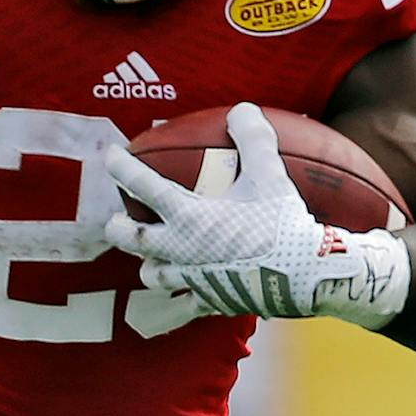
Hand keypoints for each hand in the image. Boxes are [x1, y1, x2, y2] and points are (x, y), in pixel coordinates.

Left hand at [104, 102, 409, 325]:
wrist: (305, 276)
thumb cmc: (283, 224)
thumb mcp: (270, 175)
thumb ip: (254, 139)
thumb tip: (242, 109)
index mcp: (186, 215)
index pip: (142, 184)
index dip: (121, 167)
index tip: (110, 155)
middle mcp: (179, 248)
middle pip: (129, 239)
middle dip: (118, 228)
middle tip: (117, 221)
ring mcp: (191, 279)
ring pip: (152, 276)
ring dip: (149, 265)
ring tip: (153, 259)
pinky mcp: (209, 302)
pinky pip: (184, 305)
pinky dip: (179, 301)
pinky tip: (183, 300)